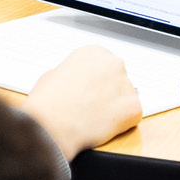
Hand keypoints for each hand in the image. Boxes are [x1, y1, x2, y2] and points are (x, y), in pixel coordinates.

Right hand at [20, 46, 141, 156]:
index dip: (98, 83)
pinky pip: (132, 116)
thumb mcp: (52, 75)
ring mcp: (126, 84)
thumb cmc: (46, 104)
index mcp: (94, 52)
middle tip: (93, 107)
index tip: (91, 92)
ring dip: (115, 109)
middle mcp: (113, 63)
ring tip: (94, 119)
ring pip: (126, 99)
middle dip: (109, 94)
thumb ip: (71, 73)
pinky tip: (102, 127)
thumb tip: (74, 81)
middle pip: (118, 80)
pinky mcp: (133, 107)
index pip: (105, 66)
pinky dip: (122, 124)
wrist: (50, 126)